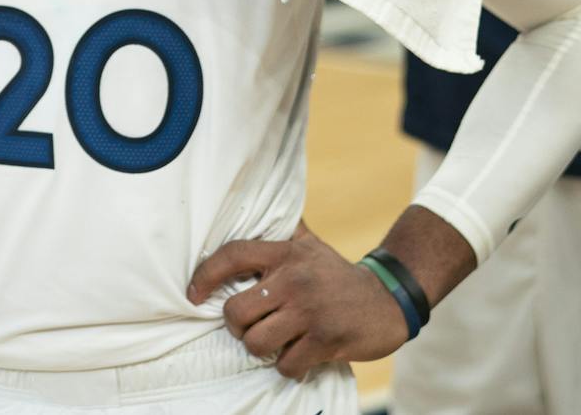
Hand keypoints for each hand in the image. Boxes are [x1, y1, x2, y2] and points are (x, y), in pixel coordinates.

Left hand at [188, 224, 408, 378]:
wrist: (387, 298)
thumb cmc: (337, 275)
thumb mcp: (310, 246)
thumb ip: (282, 234)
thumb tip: (251, 213)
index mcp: (286, 253)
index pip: (234, 256)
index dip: (206, 275)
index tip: (193, 294)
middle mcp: (294, 278)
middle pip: (236, 312)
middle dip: (238, 327)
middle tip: (252, 326)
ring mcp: (309, 311)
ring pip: (257, 343)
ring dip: (263, 350)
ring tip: (277, 342)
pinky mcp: (325, 340)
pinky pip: (286, 366)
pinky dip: (289, 367)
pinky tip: (301, 355)